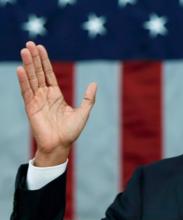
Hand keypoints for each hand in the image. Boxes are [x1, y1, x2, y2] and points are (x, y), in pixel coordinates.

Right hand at [17, 41, 96, 166]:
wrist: (61, 145)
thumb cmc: (71, 131)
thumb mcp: (83, 112)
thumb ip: (88, 98)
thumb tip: (94, 83)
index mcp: (56, 95)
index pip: (48, 73)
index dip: (45, 61)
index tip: (40, 48)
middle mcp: (45, 95)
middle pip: (39, 72)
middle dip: (34, 58)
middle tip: (29, 43)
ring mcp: (37, 100)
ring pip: (32, 78)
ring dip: (28, 64)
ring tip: (24, 50)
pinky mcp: (31, 108)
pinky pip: (27, 91)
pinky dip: (23, 80)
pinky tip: (21, 69)